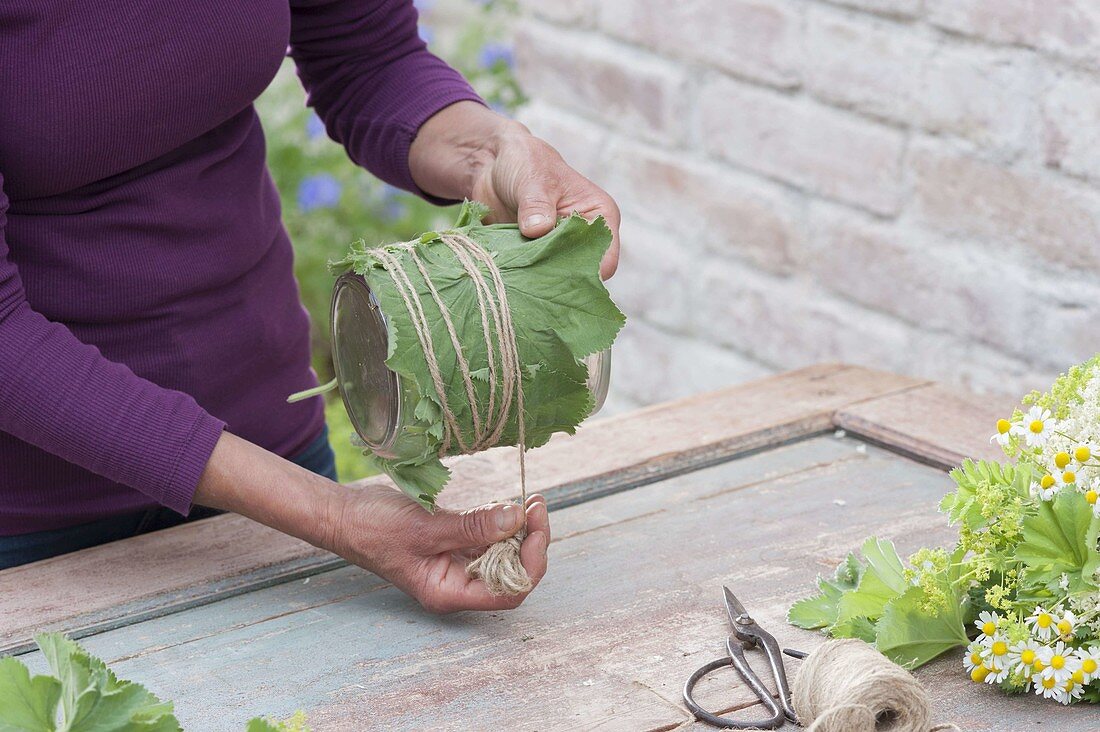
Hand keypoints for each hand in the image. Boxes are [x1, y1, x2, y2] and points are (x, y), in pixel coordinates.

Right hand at [194, 432, 549, 612]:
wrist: (344, 514)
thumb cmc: (374, 528)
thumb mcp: (426, 528)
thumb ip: (473, 526)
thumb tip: (517, 517)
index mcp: (450, 593)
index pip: (510, 591)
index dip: (530, 561)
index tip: (534, 522)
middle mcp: (458, 584)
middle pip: (513, 573)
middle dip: (531, 540)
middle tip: (536, 503)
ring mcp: (457, 563)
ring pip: (505, 553)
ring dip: (520, 528)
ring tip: (529, 499)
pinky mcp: (454, 543)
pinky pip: (488, 537)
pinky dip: (502, 520)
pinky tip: (506, 502)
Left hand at [409, 101, 619, 278]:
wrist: (496, 164)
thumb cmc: (526, 162)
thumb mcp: (533, 178)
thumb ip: (536, 204)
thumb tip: (537, 230)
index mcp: (598, 217)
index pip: (605, 258)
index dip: (587, 272)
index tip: (559, 275)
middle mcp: (582, 239)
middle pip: (580, 275)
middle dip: (558, 281)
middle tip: (532, 281)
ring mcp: (557, 251)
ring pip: (554, 279)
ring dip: (535, 281)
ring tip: (516, 278)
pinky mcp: (534, 258)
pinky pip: (530, 277)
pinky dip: (519, 278)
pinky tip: (505, 276)